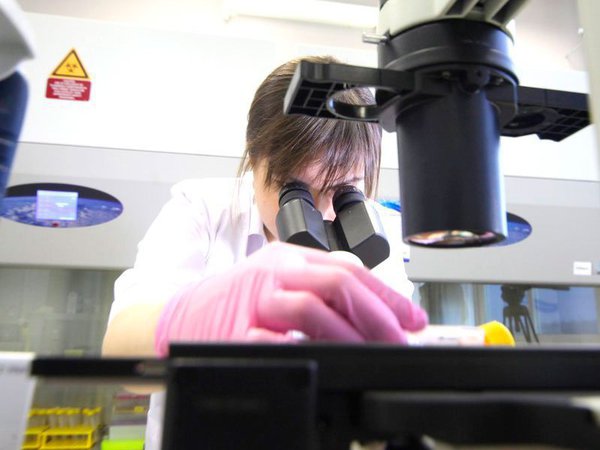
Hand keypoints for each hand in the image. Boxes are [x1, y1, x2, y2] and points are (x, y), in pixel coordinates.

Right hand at [154, 242, 426, 355]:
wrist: (181, 313)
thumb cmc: (236, 299)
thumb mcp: (281, 279)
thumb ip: (322, 284)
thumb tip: (373, 304)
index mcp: (290, 258)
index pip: (349, 268)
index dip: (388, 296)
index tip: (414, 320)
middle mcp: (275, 272)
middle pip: (337, 283)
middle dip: (378, 315)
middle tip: (400, 341)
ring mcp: (255, 301)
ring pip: (310, 309)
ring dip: (348, 335)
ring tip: (369, 355)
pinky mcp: (235, 332)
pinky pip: (275, 342)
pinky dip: (303, 353)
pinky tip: (324, 364)